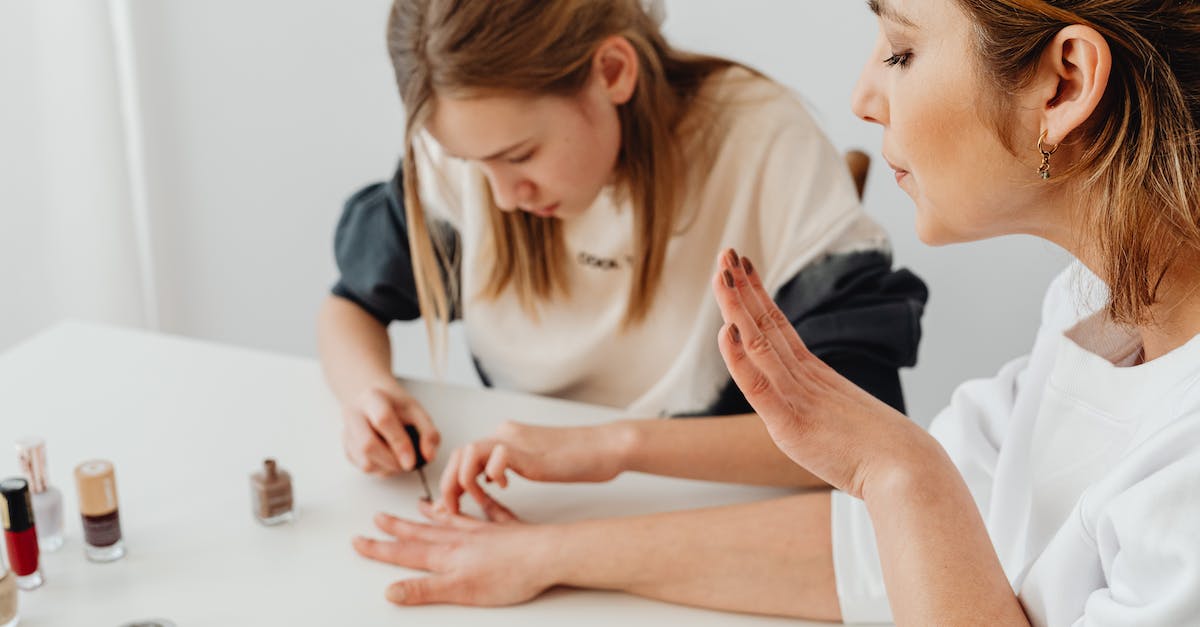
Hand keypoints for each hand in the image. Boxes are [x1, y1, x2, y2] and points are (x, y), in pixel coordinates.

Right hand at [341, 385, 439, 474]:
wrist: (374, 401)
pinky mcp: (347, 448)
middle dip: (392, 461)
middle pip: (368, 445)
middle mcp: (354, 414)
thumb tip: (429, 456)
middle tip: (408, 464)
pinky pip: (363, 467)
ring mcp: (347, 432)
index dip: (399, 444)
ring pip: (364, 461)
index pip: (383, 420)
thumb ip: (428, 433)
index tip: (412, 461)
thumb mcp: (418, 412)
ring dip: (387, 468)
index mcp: (373, 398)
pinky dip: (381, 469)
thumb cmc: (396, 406)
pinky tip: (389, 459)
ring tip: (400, 460)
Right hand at [352, 494, 557, 605]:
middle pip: (422, 533)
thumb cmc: (508, 574)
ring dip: (432, 513)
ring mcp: (483, 531)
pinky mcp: (507, 529)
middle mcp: (461, 539)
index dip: (380, 549)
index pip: (406, 553)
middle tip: (378, 517)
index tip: (359, 541)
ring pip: (451, 519)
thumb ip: (424, 589)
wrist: (546, 555)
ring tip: (418, 505)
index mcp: (448, 555)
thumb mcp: (459, 590)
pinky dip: (480, 503)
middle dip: (398, 527)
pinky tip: (478, 495)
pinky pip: (489, 511)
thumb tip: (391, 591)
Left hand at [439, 421, 630, 513]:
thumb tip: (486, 480)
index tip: (452, 503)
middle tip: (451, 509)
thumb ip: (507, 466)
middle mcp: (505, 433)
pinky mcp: (528, 451)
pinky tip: (506, 487)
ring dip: (465, 481)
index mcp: (504, 436)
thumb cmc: (573, 458)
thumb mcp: (531, 463)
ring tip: (475, 500)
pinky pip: (496, 458)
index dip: (452, 479)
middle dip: (449, 484)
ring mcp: (515, 440)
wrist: (603, 447)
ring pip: (470, 453)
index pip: (464, 454)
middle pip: (460, 453)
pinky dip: (492, 475)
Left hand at [711, 249, 919, 497]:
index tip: (741, 269)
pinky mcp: (790, 423)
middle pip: (765, 325)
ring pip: (758, 344)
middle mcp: (804, 378)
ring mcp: (797, 397)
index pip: (778, 327)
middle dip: (741, 289)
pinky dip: (740, 359)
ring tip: (720, 274)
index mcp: (815, 375)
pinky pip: (759, 387)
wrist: (909, 471)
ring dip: (736, 308)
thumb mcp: (844, 421)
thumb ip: (824, 409)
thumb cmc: (883, 453)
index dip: (756, 297)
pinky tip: (725, 332)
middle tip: (726, 254)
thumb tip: (820, 412)